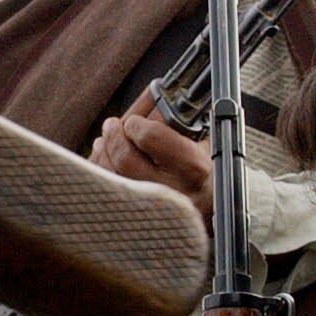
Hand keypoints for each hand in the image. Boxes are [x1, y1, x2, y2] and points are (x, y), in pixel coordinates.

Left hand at [90, 92, 213, 218]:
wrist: (215, 210)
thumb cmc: (208, 171)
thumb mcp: (205, 144)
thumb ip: (178, 122)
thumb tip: (150, 94)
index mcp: (194, 169)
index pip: (152, 138)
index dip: (137, 125)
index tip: (134, 122)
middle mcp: (174, 193)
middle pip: (127, 161)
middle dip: (114, 138)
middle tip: (112, 126)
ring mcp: (155, 212)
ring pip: (112, 180)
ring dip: (103, 154)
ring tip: (105, 141)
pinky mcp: (137, 221)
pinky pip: (107, 196)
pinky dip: (101, 173)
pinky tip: (104, 160)